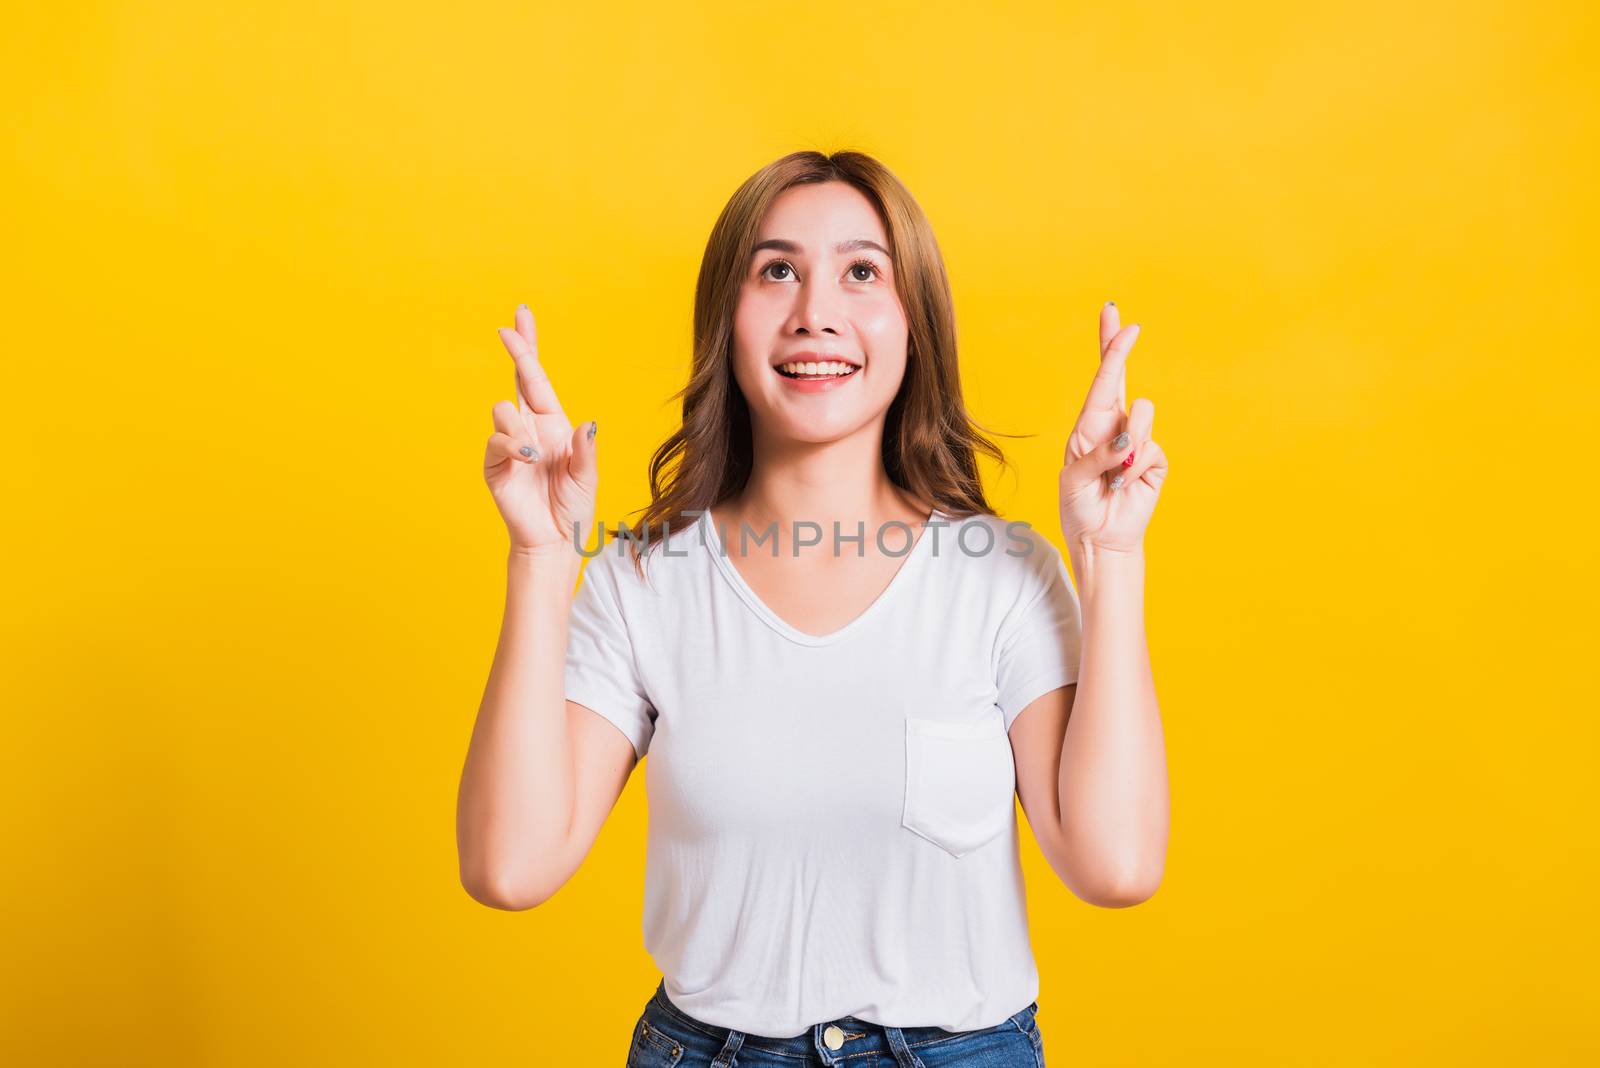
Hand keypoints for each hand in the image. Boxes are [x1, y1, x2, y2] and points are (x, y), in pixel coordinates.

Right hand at [483, 304, 599, 556]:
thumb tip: (586, 425)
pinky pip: (497, 441)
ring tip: (536, 456)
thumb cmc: (572, 507)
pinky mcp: (495, 464)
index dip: (528, 348)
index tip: (520, 317)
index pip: (538, 378)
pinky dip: (512, 446)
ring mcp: (510, 444)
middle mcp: (529, 427)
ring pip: (504, 410)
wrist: (553, 539)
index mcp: (552, 423)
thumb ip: (585, 451)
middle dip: (516, 351)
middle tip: (507, 329)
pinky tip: (528, 459)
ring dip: (520, 427)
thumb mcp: (587, 476)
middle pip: (518, 379)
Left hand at [1058, 303, 1168, 554]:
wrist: (1099, 538)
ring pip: (1141, 416)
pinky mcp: (1154, 460)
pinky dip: (1132, 470)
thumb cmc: (1079, 507)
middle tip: (1128, 323)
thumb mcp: (1074, 480)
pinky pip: (1149, 450)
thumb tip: (1126, 442)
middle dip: (1120, 348)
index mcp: (1089, 426)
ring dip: (1124, 446)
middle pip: (1121, 378)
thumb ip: (1096, 456)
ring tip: (1111, 475)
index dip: (1110, 349)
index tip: (1115, 318)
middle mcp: (1113, 427)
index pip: (1101, 381)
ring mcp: (1136, 441)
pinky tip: (1122, 485)